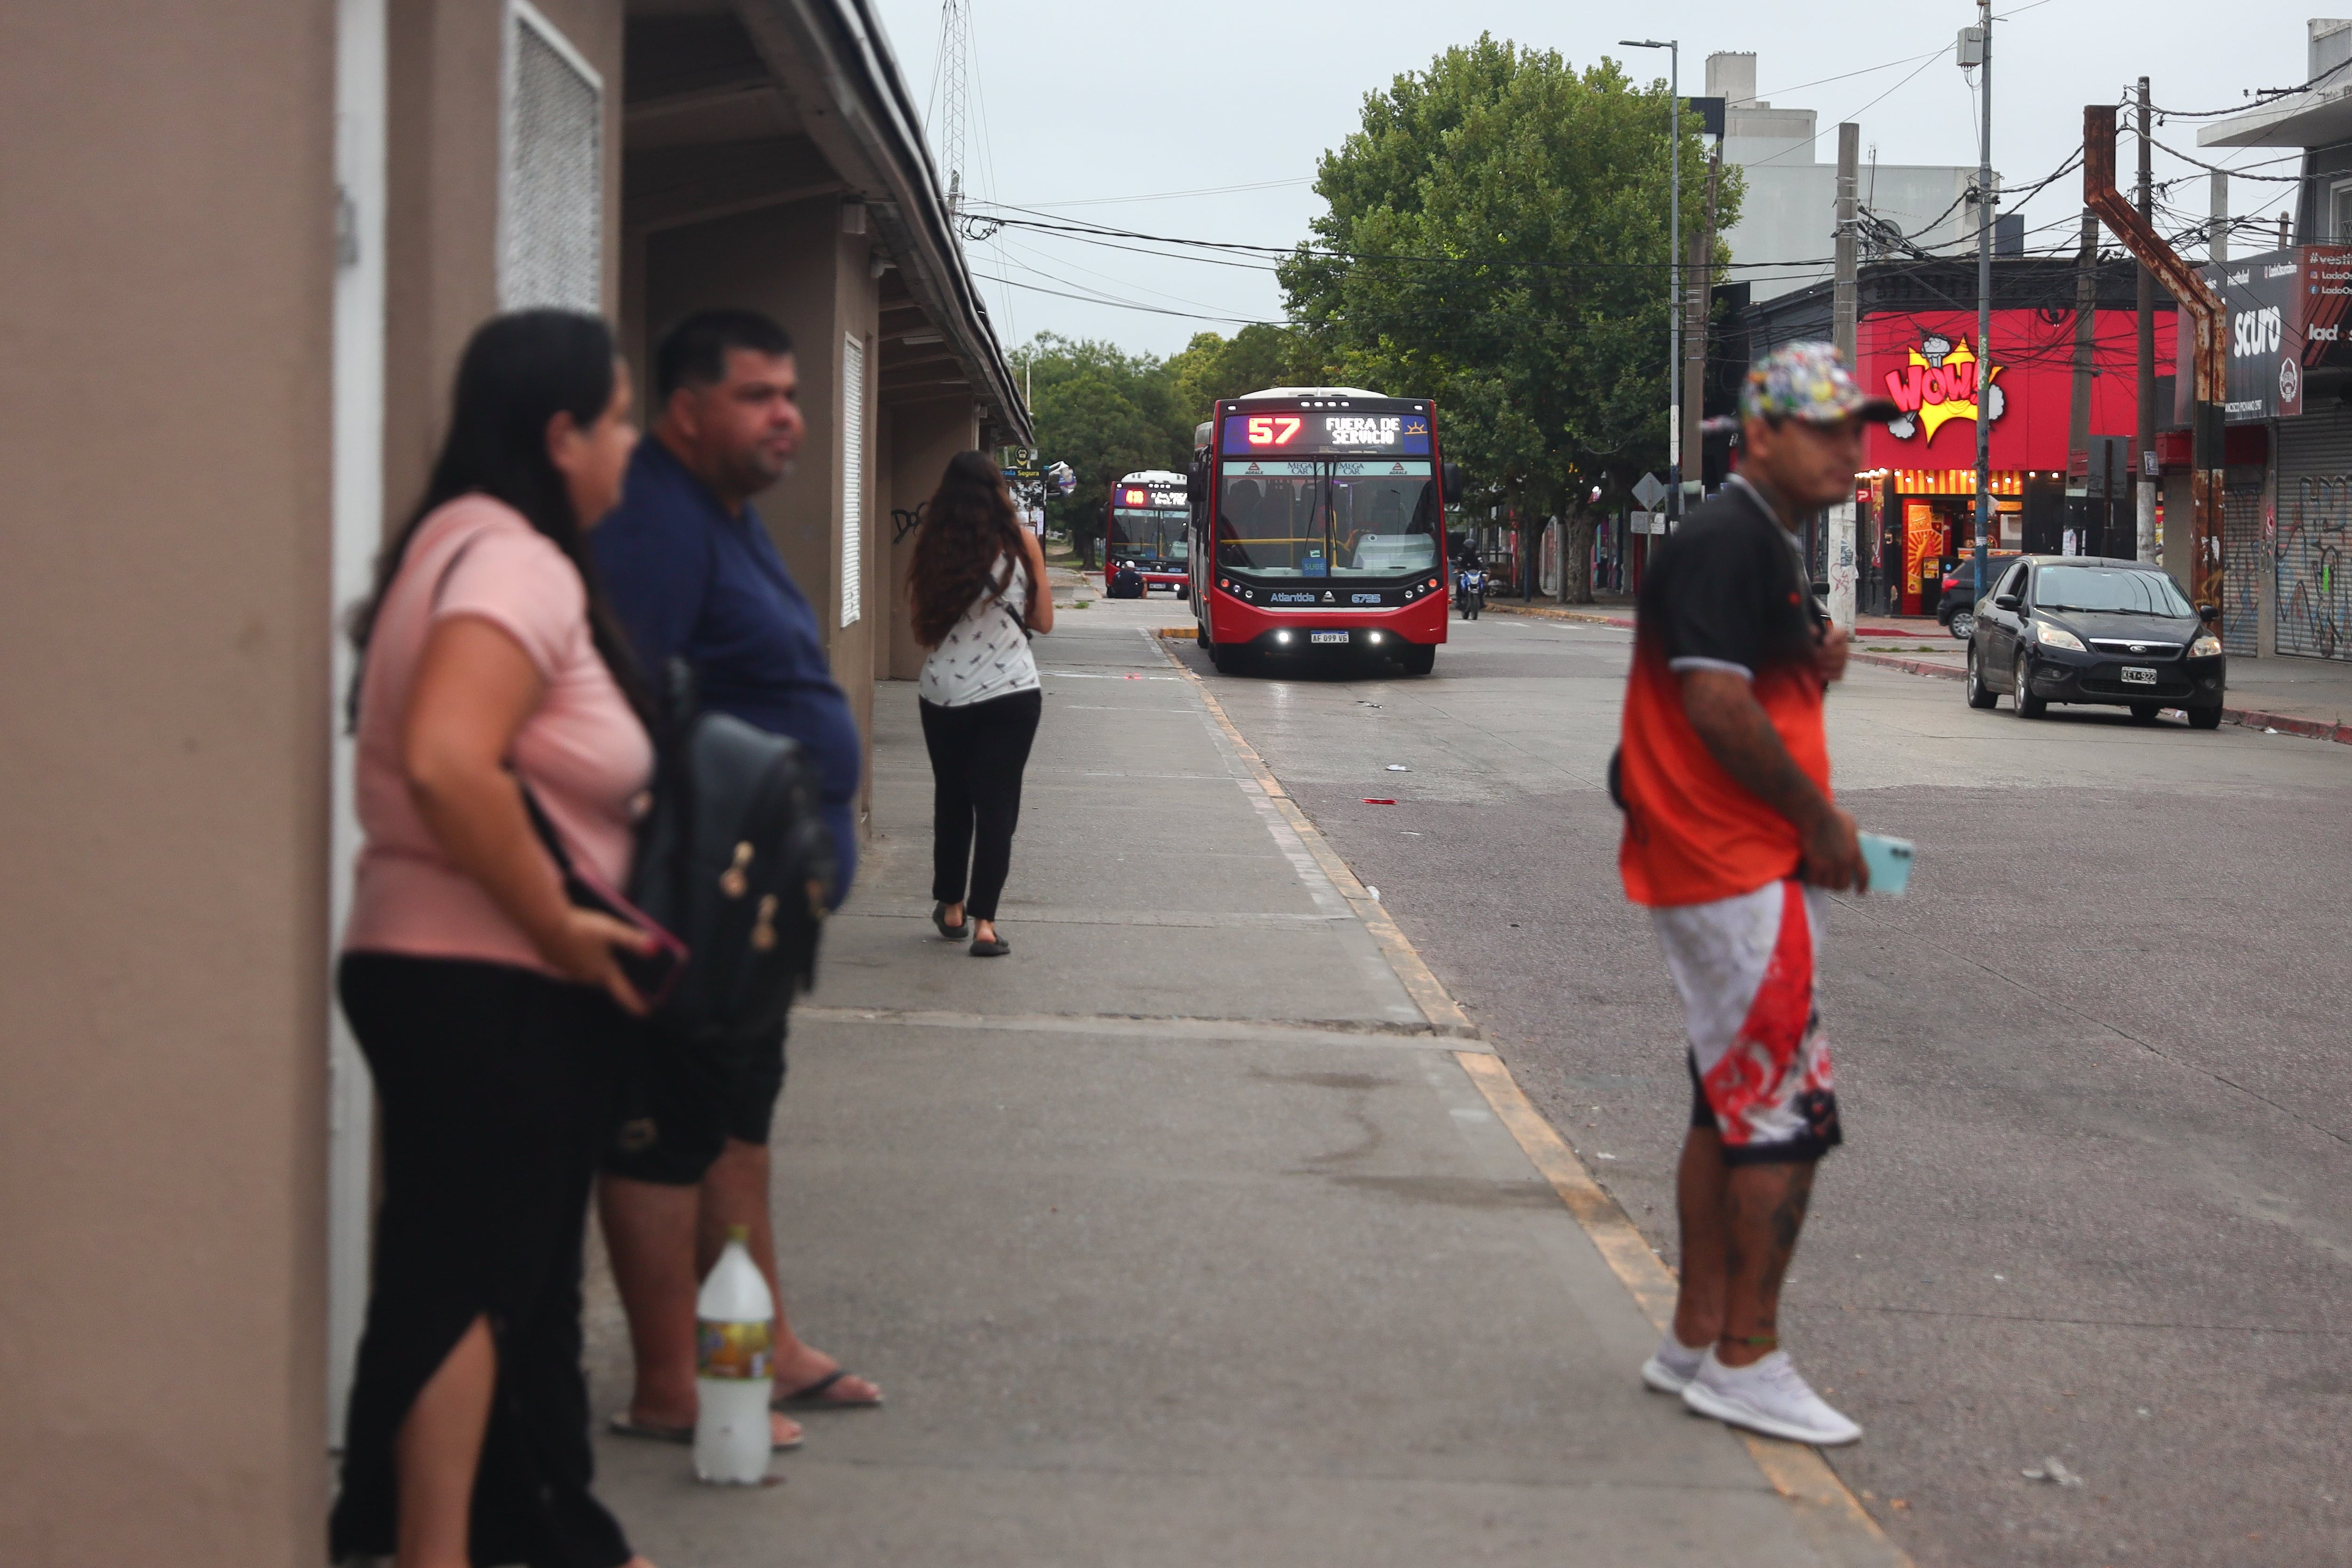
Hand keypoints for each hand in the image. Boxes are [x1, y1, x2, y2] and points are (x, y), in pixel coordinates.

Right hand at [539, 906, 653, 1015]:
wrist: (544, 924)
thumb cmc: (581, 927)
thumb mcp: (611, 930)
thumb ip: (633, 940)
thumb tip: (655, 948)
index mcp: (603, 972)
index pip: (623, 993)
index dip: (636, 1003)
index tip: (645, 1013)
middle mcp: (586, 977)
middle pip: (604, 980)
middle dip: (611, 975)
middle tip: (618, 968)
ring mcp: (568, 972)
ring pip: (586, 972)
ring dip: (592, 965)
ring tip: (595, 951)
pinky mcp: (554, 964)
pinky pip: (570, 965)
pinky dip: (575, 958)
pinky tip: (574, 945)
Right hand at [1799, 805, 1867, 892]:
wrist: (1815, 815)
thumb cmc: (1833, 816)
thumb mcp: (1851, 826)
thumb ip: (1853, 839)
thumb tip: (1851, 846)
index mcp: (1855, 854)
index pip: (1864, 876)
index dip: (1863, 886)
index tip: (1860, 892)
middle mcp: (1844, 863)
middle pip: (1843, 885)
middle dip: (1839, 885)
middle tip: (1833, 882)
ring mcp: (1829, 865)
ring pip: (1828, 885)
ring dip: (1824, 883)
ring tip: (1821, 879)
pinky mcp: (1815, 864)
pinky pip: (1814, 881)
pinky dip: (1812, 880)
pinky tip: (1810, 877)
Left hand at [1814, 621, 1850, 683]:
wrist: (1810, 655)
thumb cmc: (1813, 643)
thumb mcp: (1809, 635)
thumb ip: (1811, 631)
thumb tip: (1814, 631)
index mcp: (1837, 635)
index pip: (1841, 633)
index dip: (1834, 637)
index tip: (1824, 642)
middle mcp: (1843, 647)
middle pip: (1841, 651)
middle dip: (1827, 654)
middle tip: (1815, 655)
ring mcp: (1842, 660)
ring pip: (1840, 663)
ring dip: (1827, 664)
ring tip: (1816, 663)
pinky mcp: (1839, 671)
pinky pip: (1838, 674)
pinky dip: (1829, 675)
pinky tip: (1820, 673)